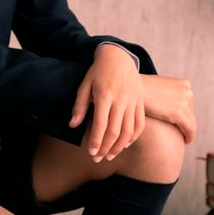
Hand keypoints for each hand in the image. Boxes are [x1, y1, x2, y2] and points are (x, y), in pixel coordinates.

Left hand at [70, 44, 144, 162]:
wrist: (118, 56)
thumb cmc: (98, 72)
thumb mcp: (85, 85)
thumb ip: (79, 106)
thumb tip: (73, 125)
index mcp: (104, 95)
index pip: (101, 124)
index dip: (96, 141)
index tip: (90, 152)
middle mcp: (120, 99)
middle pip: (115, 131)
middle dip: (105, 148)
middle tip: (97, 158)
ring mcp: (132, 100)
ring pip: (128, 130)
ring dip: (119, 147)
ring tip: (110, 155)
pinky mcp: (140, 101)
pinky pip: (140, 123)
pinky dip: (133, 137)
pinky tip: (125, 144)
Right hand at [141, 75, 195, 143]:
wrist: (131, 91)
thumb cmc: (142, 91)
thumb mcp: (160, 88)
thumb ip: (169, 94)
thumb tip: (173, 105)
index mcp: (184, 84)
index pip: (189, 104)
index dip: (185, 115)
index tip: (180, 124)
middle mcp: (187, 91)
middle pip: (191, 113)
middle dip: (185, 122)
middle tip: (179, 132)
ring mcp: (184, 101)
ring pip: (192, 123)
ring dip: (187, 131)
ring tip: (182, 138)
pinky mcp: (178, 112)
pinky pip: (190, 129)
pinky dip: (189, 137)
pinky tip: (185, 141)